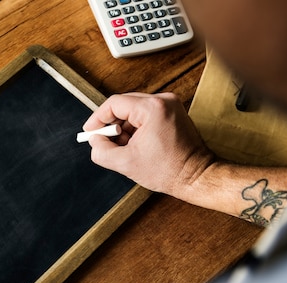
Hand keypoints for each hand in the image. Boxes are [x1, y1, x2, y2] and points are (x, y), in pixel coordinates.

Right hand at [83, 93, 213, 197]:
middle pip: (124, 105)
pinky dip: (136, 128)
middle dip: (112, 125)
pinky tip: (136, 145)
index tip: (89, 132)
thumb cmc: (169, 171)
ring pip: (134, 111)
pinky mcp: (173, 112)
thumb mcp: (125, 163)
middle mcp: (163, 101)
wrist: (196, 177)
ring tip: (125, 148)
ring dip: (124, 128)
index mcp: (152, 108)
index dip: (97, 119)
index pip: (114, 104)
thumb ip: (101, 151)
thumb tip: (94, 141)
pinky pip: (146, 114)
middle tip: (104, 142)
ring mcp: (170, 105)